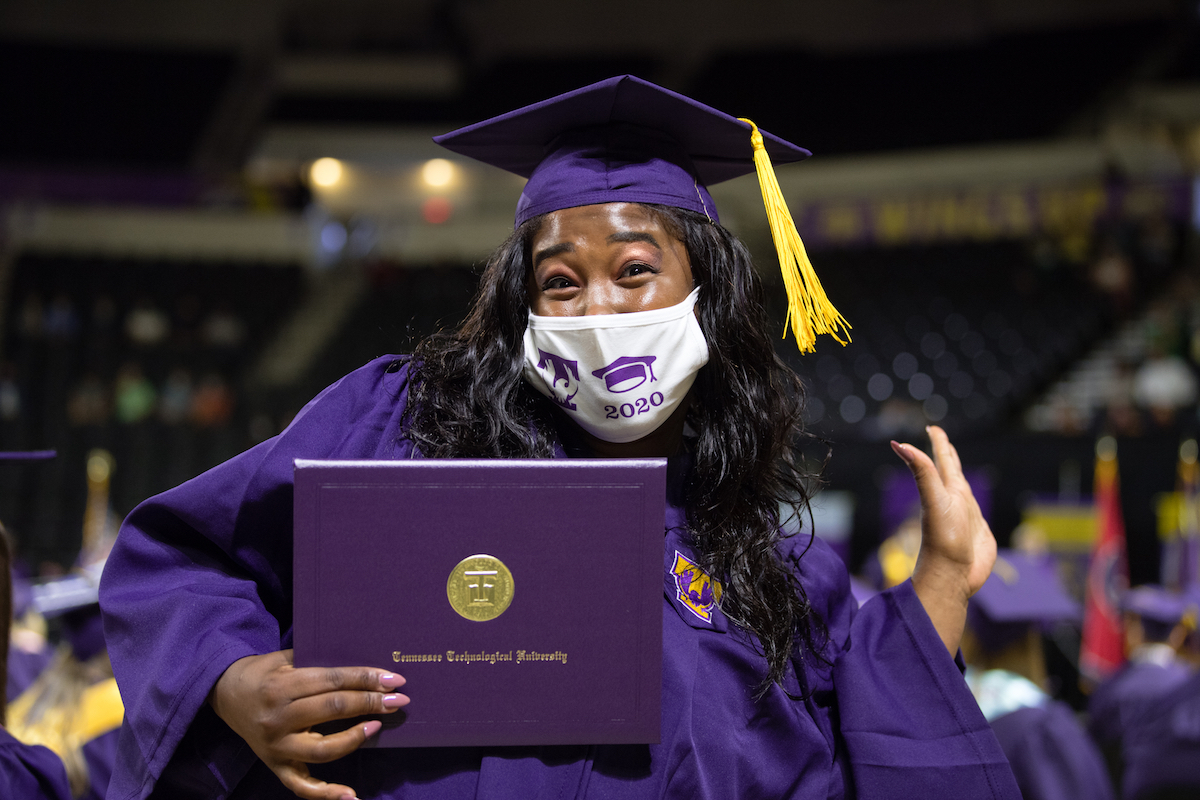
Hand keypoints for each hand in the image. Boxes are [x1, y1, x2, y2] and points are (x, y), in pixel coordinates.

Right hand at [208, 649, 408, 799]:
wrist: (223, 692)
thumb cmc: (263, 671)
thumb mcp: (286, 657)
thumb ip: (318, 662)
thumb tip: (364, 668)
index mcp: (283, 685)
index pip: (334, 681)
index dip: (366, 679)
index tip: (394, 681)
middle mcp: (279, 717)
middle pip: (333, 709)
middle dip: (370, 703)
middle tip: (398, 701)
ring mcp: (276, 746)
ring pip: (323, 748)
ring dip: (355, 738)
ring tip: (377, 726)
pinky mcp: (274, 765)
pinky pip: (302, 785)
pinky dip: (327, 794)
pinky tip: (352, 796)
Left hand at [890, 425, 996, 655]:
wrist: (953, 575)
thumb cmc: (943, 539)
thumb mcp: (934, 500)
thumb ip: (921, 472)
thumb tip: (898, 444)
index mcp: (948, 491)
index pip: (943, 461)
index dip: (939, 443)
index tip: (932, 427)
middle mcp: (956, 501)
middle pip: (952, 472)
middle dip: (948, 454)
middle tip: (942, 438)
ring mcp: (967, 517)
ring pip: (962, 490)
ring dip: (958, 478)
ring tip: (954, 466)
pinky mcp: (979, 534)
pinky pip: (976, 513)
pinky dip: (973, 503)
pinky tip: (970, 505)